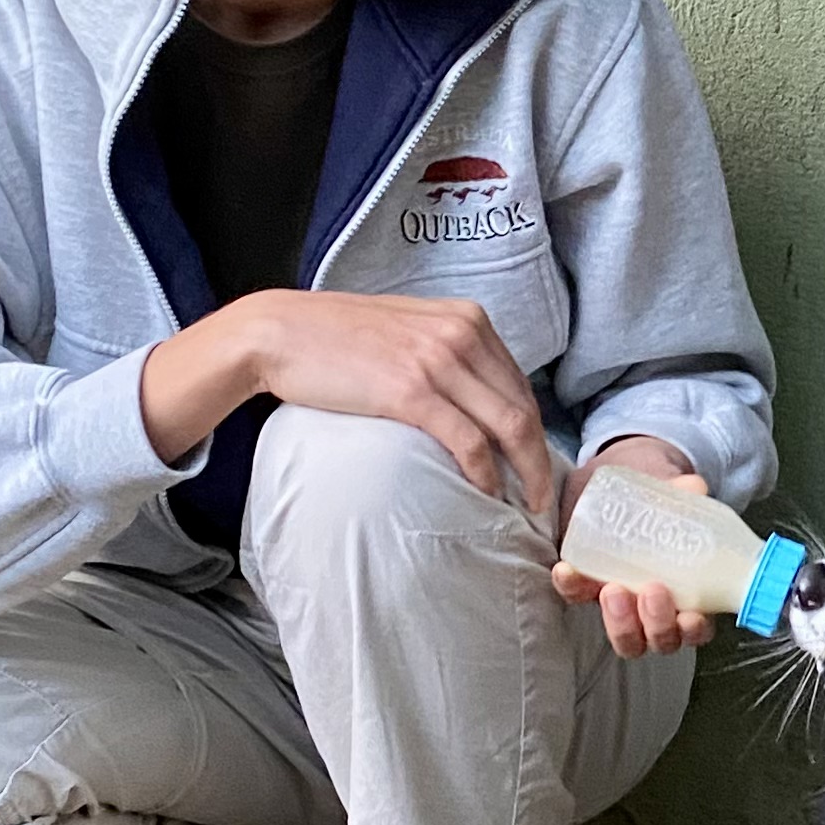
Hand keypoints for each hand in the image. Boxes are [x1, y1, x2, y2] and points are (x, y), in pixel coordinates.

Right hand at [140, 290, 559, 522]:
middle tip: (542, 497)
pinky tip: (487, 493)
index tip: (537, 464)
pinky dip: (485, 472)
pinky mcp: (411, 390)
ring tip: (526, 505)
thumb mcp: (409, 329)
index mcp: (466, 318)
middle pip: (523, 406)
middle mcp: (461, 334)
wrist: (281, 332)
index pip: (520, 383)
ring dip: (525, 472)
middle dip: (540, 457)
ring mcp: (438, 360)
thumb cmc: (339, 338)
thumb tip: (474, 400)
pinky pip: (468, 441)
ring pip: (508, 425)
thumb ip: (446, 352)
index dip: (536, 429)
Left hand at [551, 436, 711, 659]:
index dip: (694, 630)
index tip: (690, 616)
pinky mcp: (589, 588)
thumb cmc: (665, 507)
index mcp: (690, 598)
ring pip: (625, 636)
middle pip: (658, 640)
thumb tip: (694, 487)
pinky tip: (567, 571)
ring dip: (619, 622)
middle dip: (655, 624)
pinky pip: (578, 597)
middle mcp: (657, 614)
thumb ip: (689, 493)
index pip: (695, 629)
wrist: (626, 493)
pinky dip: (572, 588)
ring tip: (613, 590)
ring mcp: (623, 606)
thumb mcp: (680, 498)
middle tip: (650, 592)